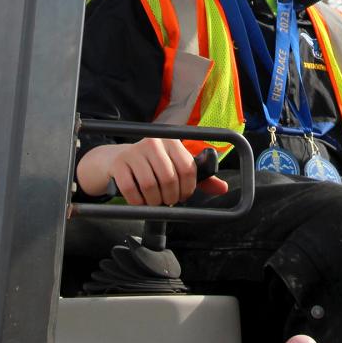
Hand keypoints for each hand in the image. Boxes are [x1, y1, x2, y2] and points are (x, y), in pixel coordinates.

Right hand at [76, 138, 227, 204]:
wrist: (118, 159)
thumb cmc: (153, 166)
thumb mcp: (176, 167)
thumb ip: (200, 178)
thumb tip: (223, 188)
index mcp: (172, 141)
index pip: (187, 168)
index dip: (188, 188)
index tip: (183, 196)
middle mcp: (154, 142)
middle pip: (169, 179)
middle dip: (170, 197)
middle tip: (168, 201)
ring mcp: (134, 151)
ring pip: (150, 186)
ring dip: (154, 201)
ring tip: (154, 201)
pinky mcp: (119, 163)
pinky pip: (130, 189)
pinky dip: (137, 201)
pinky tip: (140, 200)